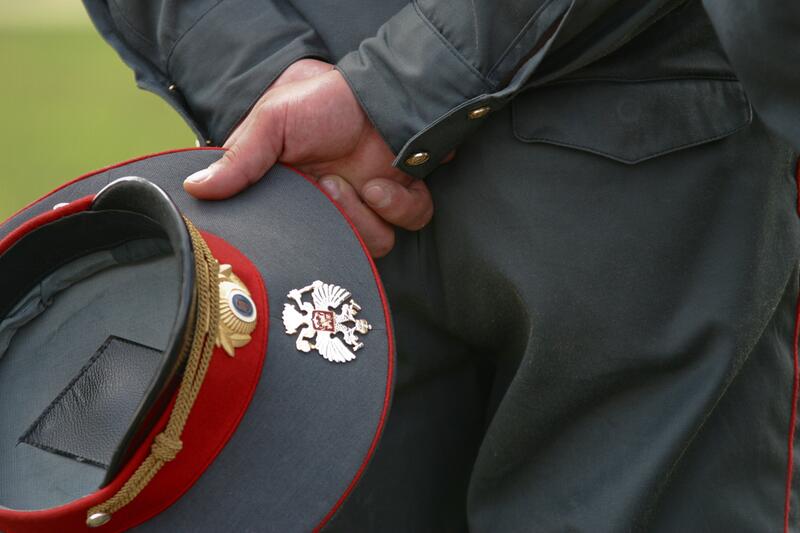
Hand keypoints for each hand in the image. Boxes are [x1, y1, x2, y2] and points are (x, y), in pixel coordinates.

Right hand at [183, 59, 434, 257]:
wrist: (380, 92)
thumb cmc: (323, 100)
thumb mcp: (272, 122)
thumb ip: (239, 160)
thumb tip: (194, 188)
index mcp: (290, 193)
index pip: (278, 234)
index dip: (283, 235)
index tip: (288, 215)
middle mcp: (325, 207)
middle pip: (326, 250)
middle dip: (332, 221)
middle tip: (329, 187)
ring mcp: (362, 208)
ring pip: (367, 246)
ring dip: (364, 214)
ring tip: (358, 182)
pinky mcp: (396, 205)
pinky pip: (402, 228)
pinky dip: (397, 206)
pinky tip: (384, 182)